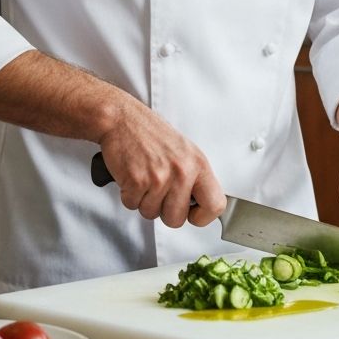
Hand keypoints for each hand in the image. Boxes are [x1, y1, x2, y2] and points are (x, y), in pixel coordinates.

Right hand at [98, 107, 224, 229]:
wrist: (122, 118)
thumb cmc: (151, 133)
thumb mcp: (184, 150)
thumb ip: (194, 177)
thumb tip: (201, 203)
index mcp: (199, 164)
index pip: (215, 205)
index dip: (202, 217)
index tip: (192, 213)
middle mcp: (182, 172)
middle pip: (177, 219)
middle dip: (164, 211)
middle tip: (158, 191)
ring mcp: (159, 177)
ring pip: (151, 214)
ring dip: (144, 200)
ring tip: (144, 177)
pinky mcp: (137, 181)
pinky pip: (132, 205)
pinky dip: (128, 195)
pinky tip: (132, 175)